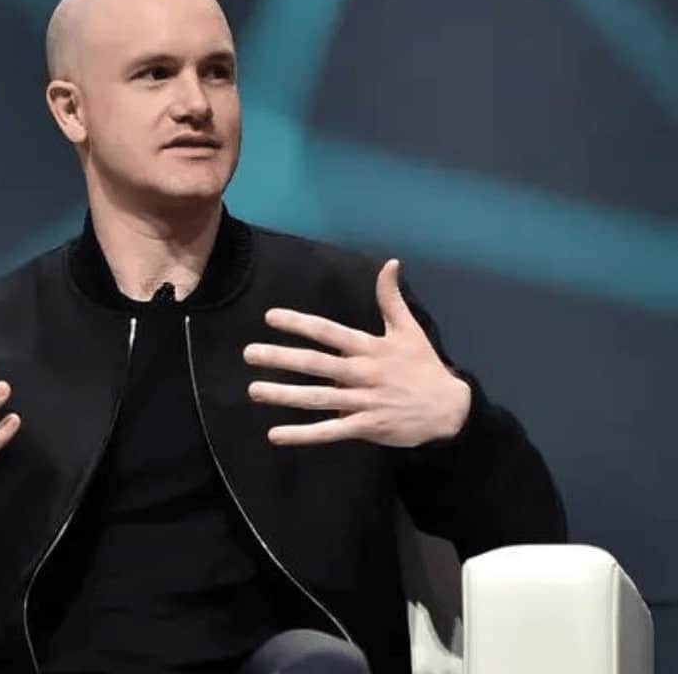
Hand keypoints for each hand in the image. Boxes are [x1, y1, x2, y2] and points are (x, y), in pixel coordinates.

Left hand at [243, 259, 470, 447]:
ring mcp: (363, 401)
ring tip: (254, 390)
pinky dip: (303, 435)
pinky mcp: (366, 426)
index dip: (300, 324)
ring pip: (318, 398)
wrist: (450, 411)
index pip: (329, 333)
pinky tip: (276, 434)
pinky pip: (330, 432)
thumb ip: (392, 299)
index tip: (270, 318)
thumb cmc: (423, 368)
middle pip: (316, 364)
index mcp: (370, 348)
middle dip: (281, 359)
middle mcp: (363, 373)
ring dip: (285, 395)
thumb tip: (390, 263)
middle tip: (248, 354)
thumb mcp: (410, 330)